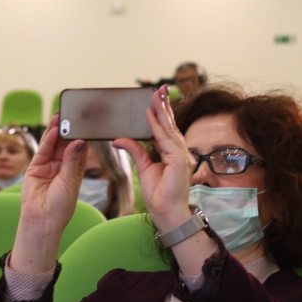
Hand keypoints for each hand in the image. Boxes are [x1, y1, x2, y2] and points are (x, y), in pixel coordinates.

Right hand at [9, 115, 88, 272]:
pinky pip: (43, 150)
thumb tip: (80, 141)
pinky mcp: (35, 167)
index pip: (79, 148)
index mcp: (75, 170)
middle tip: (74, 114)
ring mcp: (48, 165)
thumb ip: (72, 160)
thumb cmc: (61, 206)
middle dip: (69, 129)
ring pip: (53, 144)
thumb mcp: (70, 181)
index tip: (88, 122)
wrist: (43, 220)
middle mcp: (61, 165)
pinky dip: (48, 139)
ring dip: (57, 130)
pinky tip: (53, 130)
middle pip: (66, 143)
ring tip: (62, 116)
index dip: (82, 135)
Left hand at [113, 89, 192, 232]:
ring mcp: (182, 156)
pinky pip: (166, 140)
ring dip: (161, 111)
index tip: (156, 97)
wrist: (167, 213)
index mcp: (172, 153)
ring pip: (169, 128)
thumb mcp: (143, 168)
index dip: (161, 112)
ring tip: (155, 95)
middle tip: (159, 88)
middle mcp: (179, 152)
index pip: (166, 128)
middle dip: (164, 105)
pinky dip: (158, 127)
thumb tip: (119, 139)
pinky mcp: (180, 161)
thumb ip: (135, 151)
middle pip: (170, 124)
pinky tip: (151, 115)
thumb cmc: (159, 194)